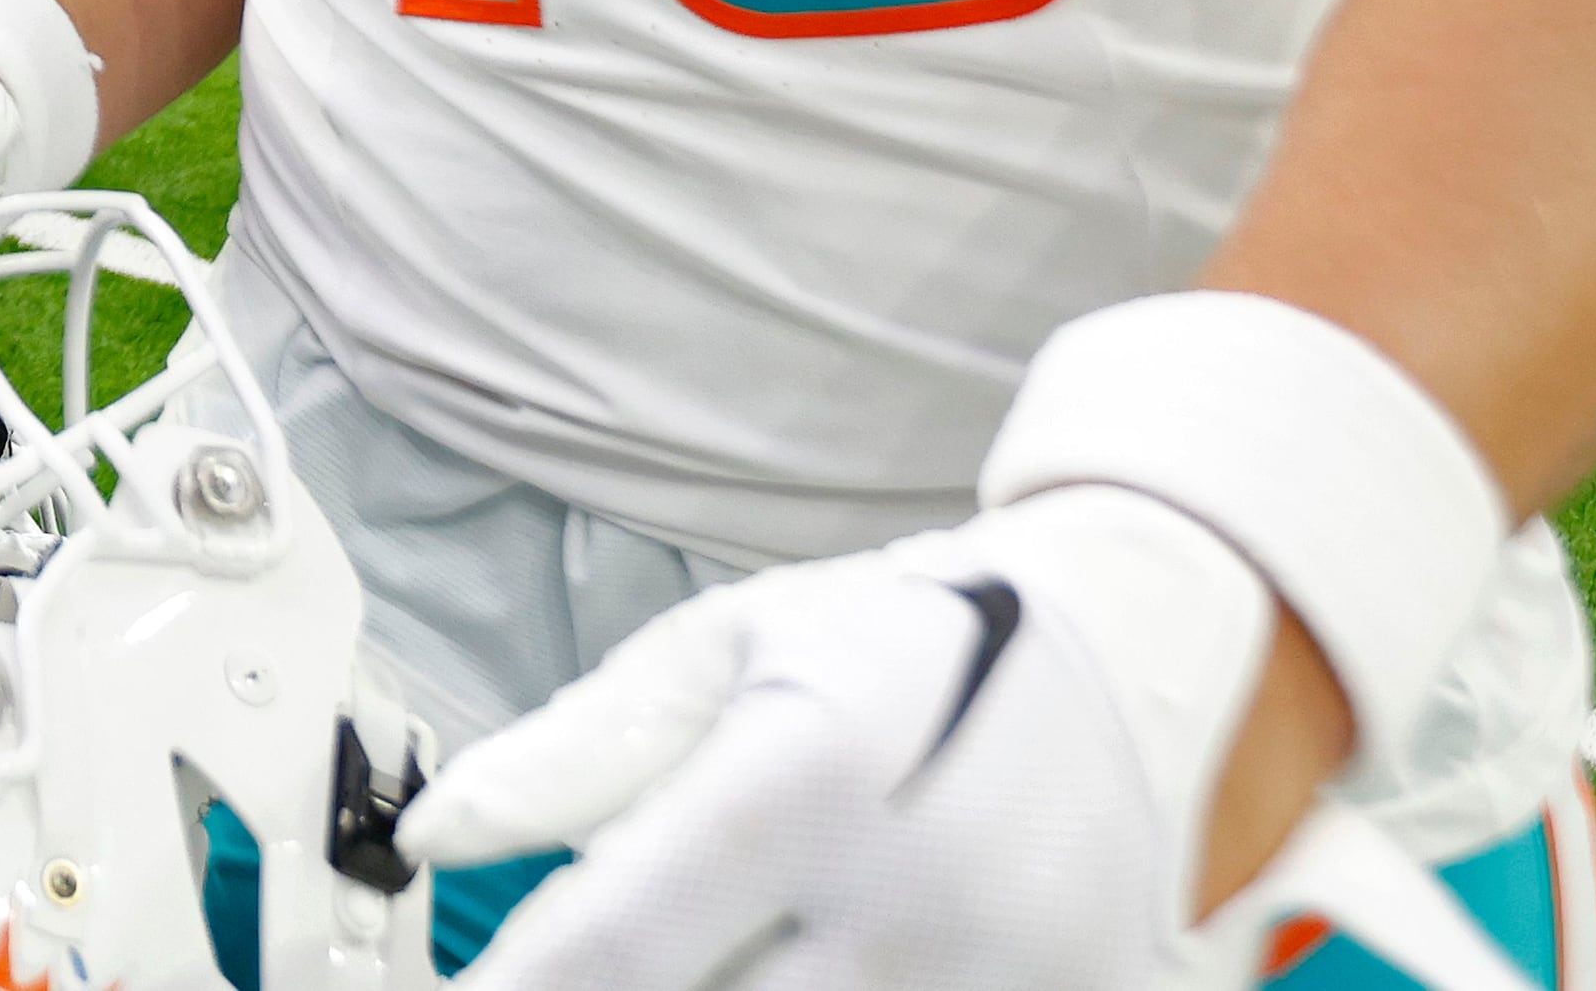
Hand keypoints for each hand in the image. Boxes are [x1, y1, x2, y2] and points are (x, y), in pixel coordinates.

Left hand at [403, 485, 1527, 990]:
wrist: (1157, 645)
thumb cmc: (914, 639)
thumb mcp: (737, 647)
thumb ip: (583, 747)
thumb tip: (439, 826)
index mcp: (812, 776)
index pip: (618, 932)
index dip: (519, 986)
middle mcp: (918, 896)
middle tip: (559, 984)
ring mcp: (1014, 980)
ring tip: (690, 962)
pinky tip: (798, 975)